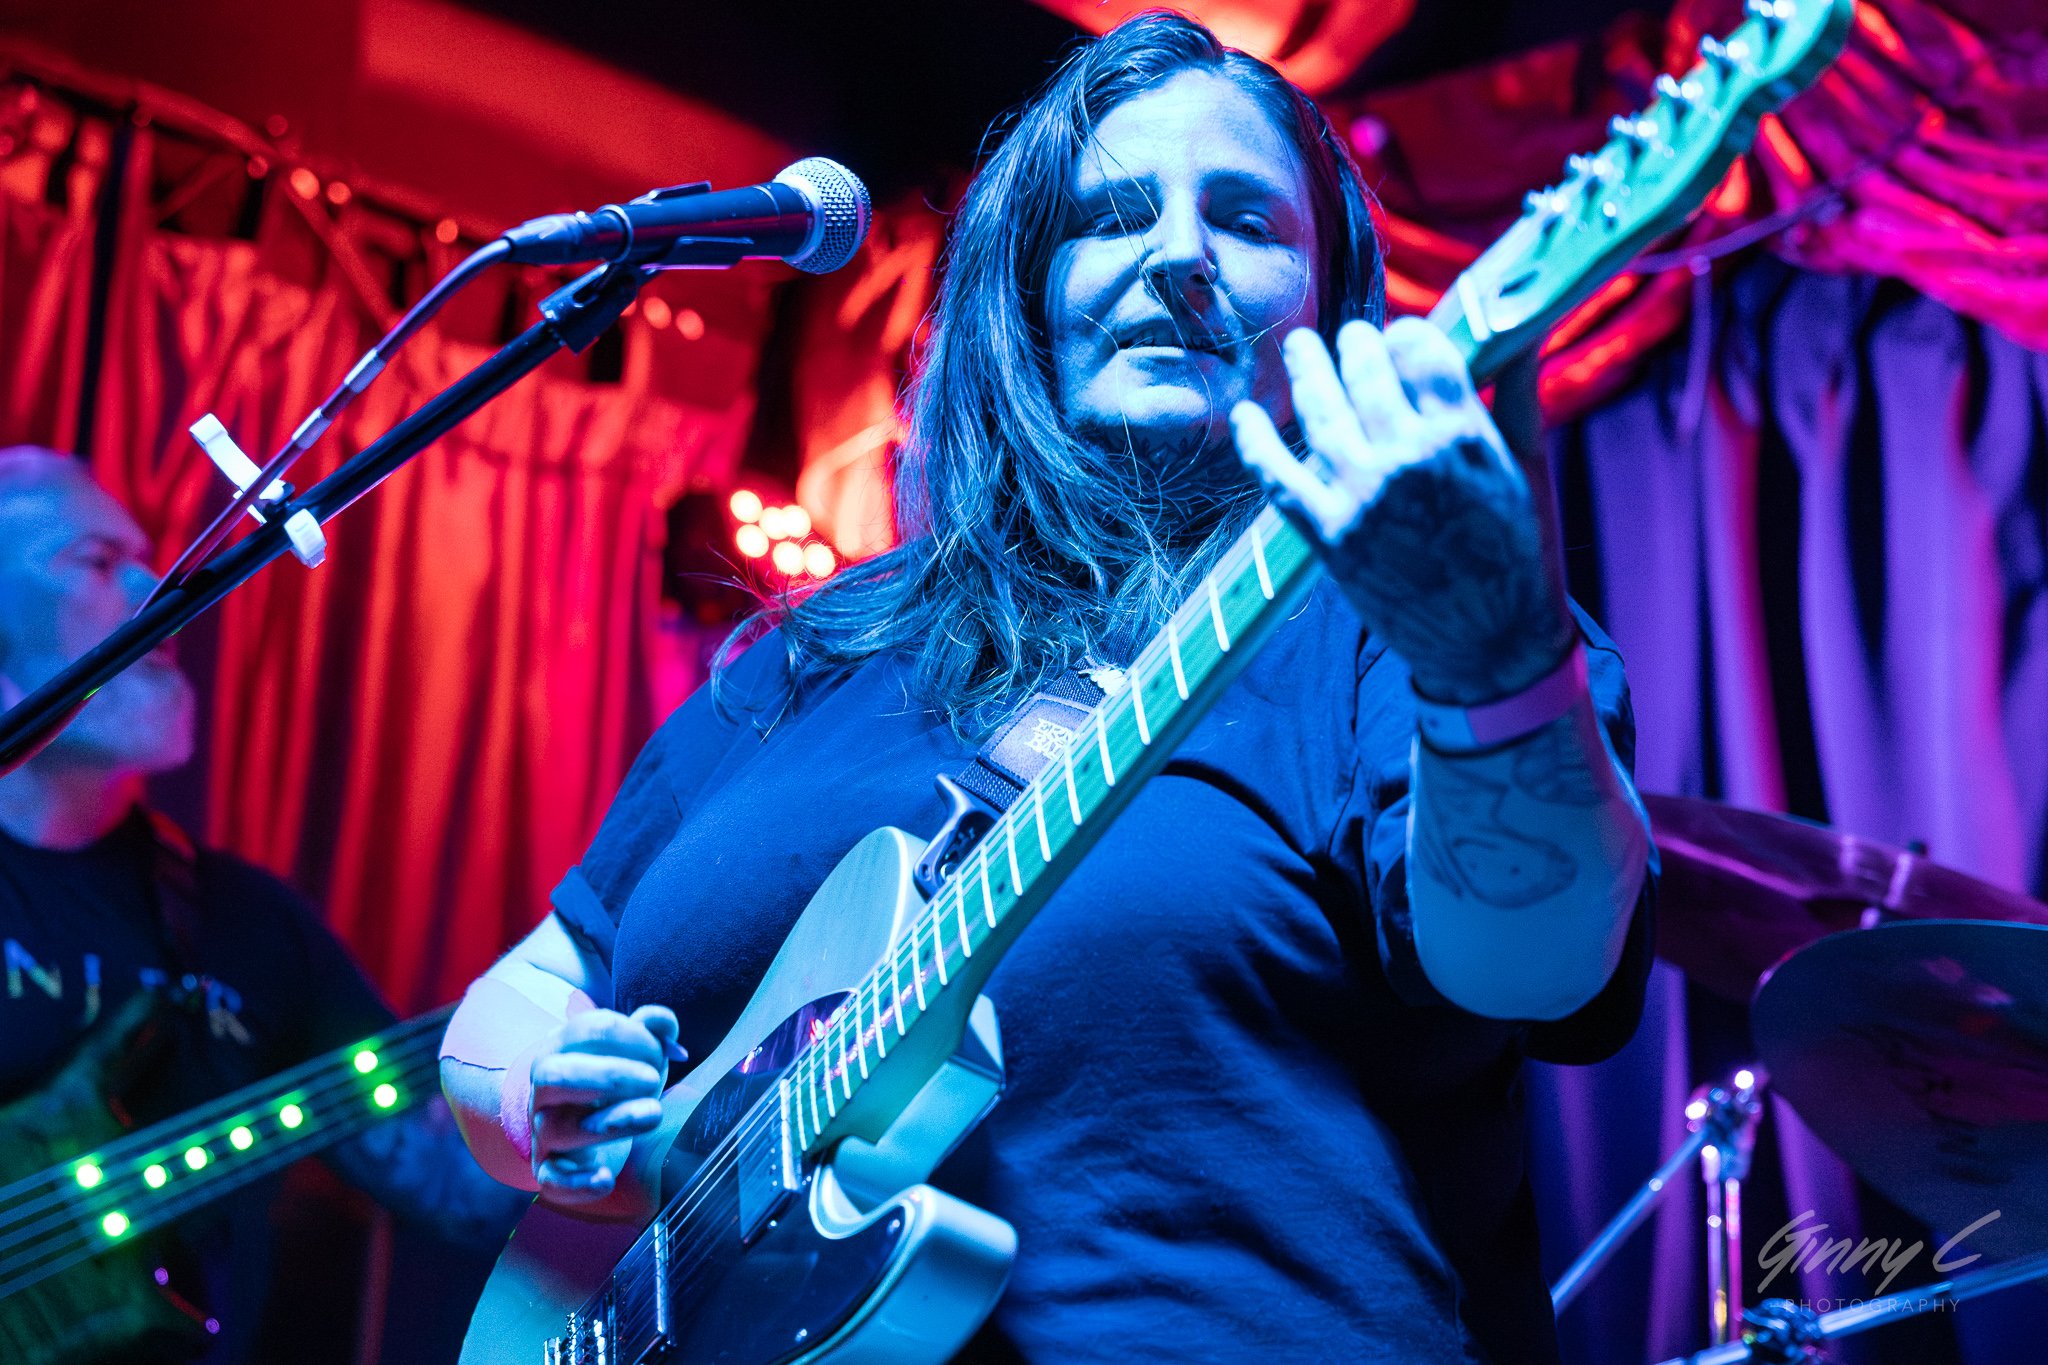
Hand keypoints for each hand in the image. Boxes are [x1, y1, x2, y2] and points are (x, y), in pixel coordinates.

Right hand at [529, 1003, 680, 1205]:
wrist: (578, 1122)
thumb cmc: (613, 1080)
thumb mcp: (634, 1050)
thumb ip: (652, 1030)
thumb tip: (664, 1023)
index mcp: (561, 1048)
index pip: (587, 1031)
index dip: (631, 1037)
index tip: (660, 1050)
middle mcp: (543, 1089)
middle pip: (555, 1075)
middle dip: (608, 1075)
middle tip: (652, 1079)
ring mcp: (543, 1130)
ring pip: (558, 1129)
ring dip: (610, 1123)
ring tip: (654, 1114)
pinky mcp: (549, 1169)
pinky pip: (551, 1180)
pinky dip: (576, 1184)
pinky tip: (606, 1179)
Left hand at [1230, 318, 1573, 704]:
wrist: (1491, 642)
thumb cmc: (1517, 553)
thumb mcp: (1528, 467)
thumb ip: (1515, 391)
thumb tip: (1519, 327)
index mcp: (1462, 435)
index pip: (1420, 349)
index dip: (1406, 335)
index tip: (1400, 338)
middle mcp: (1408, 458)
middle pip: (1365, 371)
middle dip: (1355, 344)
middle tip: (1348, 338)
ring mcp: (1363, 496)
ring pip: (1320, 411)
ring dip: (1305, 369)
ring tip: (1299, 347)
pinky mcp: (1329, 536)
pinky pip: (1278, 477)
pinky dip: (1255, 442)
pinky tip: (1244, 414)